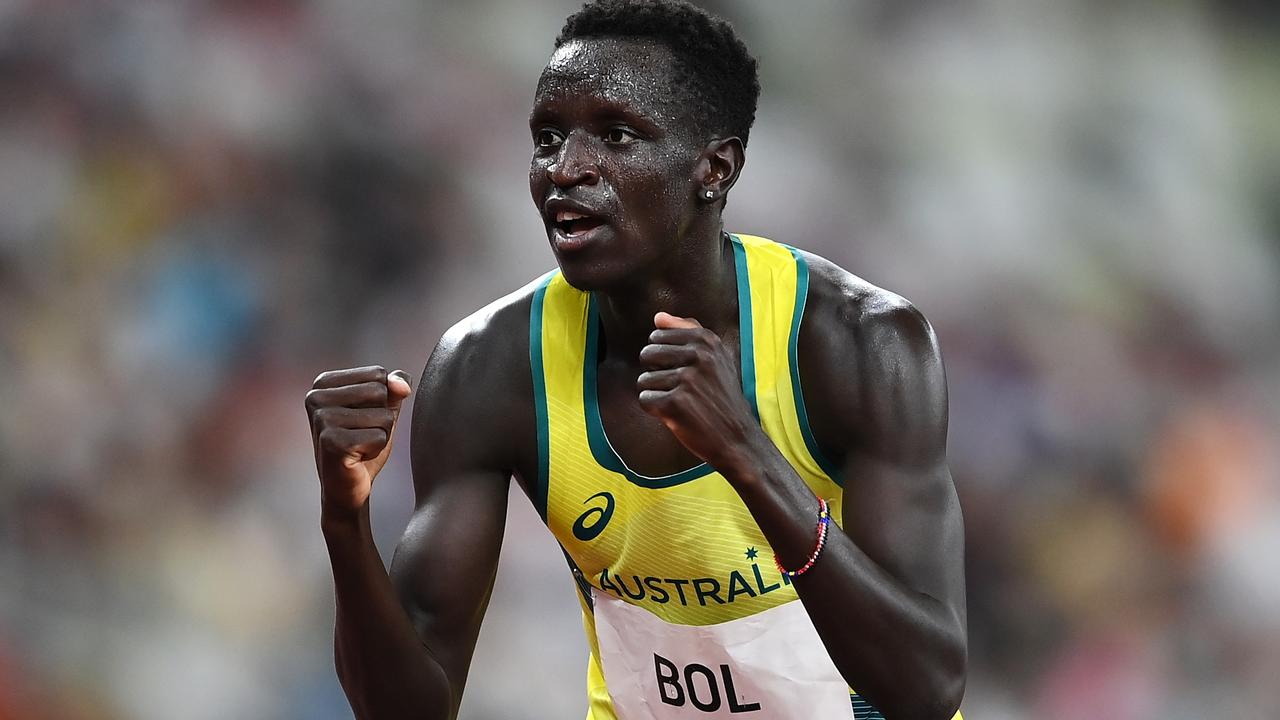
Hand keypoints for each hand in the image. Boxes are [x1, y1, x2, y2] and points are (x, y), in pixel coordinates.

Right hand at [305, 365, 412, 517]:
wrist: (347, 487)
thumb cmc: (363, 444)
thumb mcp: (382, 409)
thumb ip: (395, 388)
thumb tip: (402, 385)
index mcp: (323, 383)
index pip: (378, 374)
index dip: (382, 400)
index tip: (360, 419)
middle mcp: (315, 397)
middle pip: (380, 391)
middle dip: (382, 417)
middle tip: (361, 435)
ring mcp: (321, 419)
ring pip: (383, 416)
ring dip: (381, 435)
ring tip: (359, 446)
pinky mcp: (331, 442)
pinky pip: (380, 437)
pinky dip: (376, 450)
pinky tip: (357, 458)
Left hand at [637, 312, 763, 472]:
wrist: (737, 438)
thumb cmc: (722, 398)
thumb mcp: (716, 358)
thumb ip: (688, 332)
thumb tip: (658, 317)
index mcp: (707, 340)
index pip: (658, 335)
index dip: (663, 357)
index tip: (682, 370)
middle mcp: (699, 356)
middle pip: (647, 354)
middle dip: (656, 374)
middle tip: (679, 389)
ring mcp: (688, 379)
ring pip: (644, 380)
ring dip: (657, 394)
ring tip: (680, 403)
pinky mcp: (676, 403)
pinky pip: (644, 400)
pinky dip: (655, 411)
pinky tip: (675, 415)